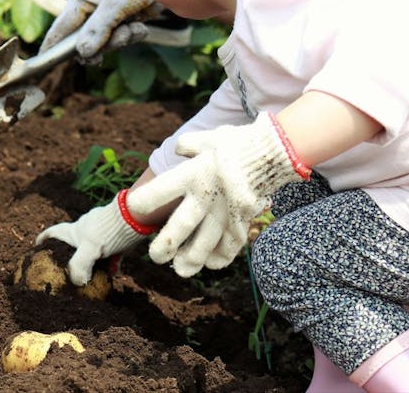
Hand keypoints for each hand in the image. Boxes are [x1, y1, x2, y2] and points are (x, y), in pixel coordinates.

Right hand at [35, 192, 148, 284]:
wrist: (135, 216)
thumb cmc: (109, 231)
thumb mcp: (90, 249)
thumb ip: (79, 265)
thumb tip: (76, 281)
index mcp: (74, 230)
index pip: (53, 233)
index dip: (44, 239)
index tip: (37, 246)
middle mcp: (85, 229)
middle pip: (74, 243)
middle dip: (73, 257)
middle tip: (71, 271)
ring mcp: (101, 231)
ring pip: (94, 249)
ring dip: (94, 262)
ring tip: (97, 277)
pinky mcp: (115, 234)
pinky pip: (109, 250)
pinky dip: (110, 261)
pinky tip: (114, 271)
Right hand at [40, 0, 161, 59]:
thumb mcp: (116, 4)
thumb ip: (98, 29)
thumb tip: (82, 53)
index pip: (63, 25)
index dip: (54, 44)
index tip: (43, 60)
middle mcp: (92, 2)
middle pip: (86, 37)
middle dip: (105, 42)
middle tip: (121, 38)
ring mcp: (109, 10)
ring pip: (106, 39)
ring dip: (122, 38)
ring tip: (135, 28)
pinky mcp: (125, 16)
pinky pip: (121, 36)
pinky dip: (132, 34)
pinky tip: (142, 26)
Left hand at [127, 112, 308, 276]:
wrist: (275, 152)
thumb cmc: (238, 144)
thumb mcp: (209, 138)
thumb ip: (189, 145)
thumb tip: (177, 151)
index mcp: (195, 173)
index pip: (163, 190)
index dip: (145, 201)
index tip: (133, 208)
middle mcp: (208, 195)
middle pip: (182, 225)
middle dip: (165, 244)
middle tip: (155, 256)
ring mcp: (226, 211)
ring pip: (205, 243)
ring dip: (191, 259)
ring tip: (180, 270)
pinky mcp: (243, 220)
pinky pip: (230, 245)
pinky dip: (220, 257)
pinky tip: (210, 265)